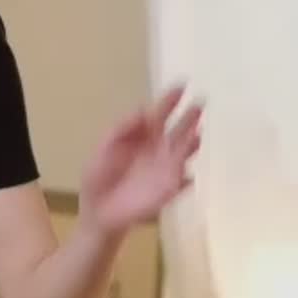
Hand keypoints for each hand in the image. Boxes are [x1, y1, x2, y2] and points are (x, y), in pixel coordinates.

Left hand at [79, 85, 202, 236]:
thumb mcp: (104, 149)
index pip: (159, 115)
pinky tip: (188, 177)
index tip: (182, 85)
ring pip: (184, 154)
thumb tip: (144, 109)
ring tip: (196, 135)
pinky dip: (185, 180)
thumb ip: (121, 129)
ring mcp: (165, 170)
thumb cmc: (99, 178)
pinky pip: (181, 184)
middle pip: (178, 130)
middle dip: (189, 118)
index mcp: (143, 137)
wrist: (98, 211)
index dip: (170, 101)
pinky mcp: (167, 191)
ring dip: (191, 145)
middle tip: (199, 104)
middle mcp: (159, 150)